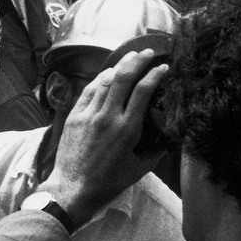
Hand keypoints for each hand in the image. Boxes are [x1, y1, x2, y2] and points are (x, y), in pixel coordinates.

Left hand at [41, 51, 169, 222]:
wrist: (73, 189)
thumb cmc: (108, 183)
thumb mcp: (139, 170)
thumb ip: (156, 153)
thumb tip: (168, 141)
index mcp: (127, 129)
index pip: (143, 91)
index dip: (155, 75)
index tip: (164, 67)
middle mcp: (108, 116)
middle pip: (123, 78)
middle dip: (137, 61)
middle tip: (148, 52)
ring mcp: (88, 115)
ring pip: (105, 81)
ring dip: (119, 65)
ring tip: (130, 57)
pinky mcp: (74, 117)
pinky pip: (88, 91)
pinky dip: (100, 78)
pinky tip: (108, 72)